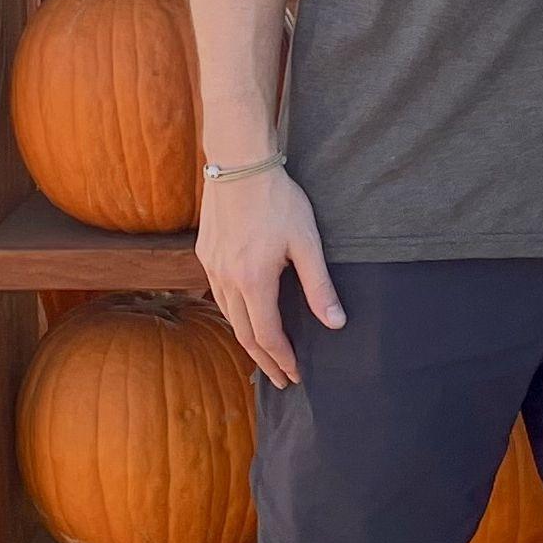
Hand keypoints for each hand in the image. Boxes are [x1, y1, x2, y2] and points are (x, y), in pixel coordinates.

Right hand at [197, 166, 343, 385]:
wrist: (239, 163)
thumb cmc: (278, 199)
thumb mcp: (307, 242)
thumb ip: (319, 286)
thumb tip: (336, 324)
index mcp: (253, 281)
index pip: (267, 335)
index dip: (282, 359)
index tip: (296, 374)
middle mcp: (227, 279)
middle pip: (244, 335)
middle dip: (265, 361)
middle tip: (282, 379)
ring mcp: (212, 267)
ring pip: (228, 316)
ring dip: (248, 340)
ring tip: (265, 354)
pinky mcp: (205, 253)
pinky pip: (218, 295)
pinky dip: (235, 315)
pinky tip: (246, 314)